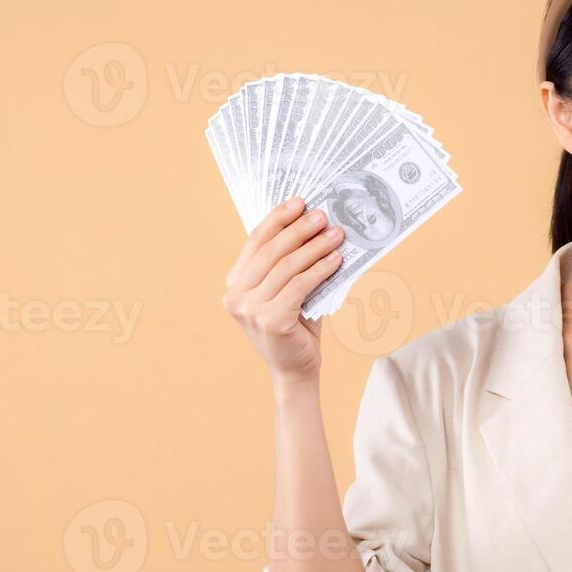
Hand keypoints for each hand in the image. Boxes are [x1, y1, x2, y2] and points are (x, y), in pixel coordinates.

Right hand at [222, 198, 345, 384]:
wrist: (297, 370)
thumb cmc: (296, 326)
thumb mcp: (289, 291)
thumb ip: (292, 265)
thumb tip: (315, 226)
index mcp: (235, 284)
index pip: (255, 243)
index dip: (277, 219)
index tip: (298, 202)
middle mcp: (236, 296)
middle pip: (271, 252)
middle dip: (299, 230)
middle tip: (322, 215)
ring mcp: (250, 310)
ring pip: (287, 268)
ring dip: (314, 247)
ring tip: (336, 234)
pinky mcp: (270, 320)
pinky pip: (299, 286)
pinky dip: (320, 270)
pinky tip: (336, 260)